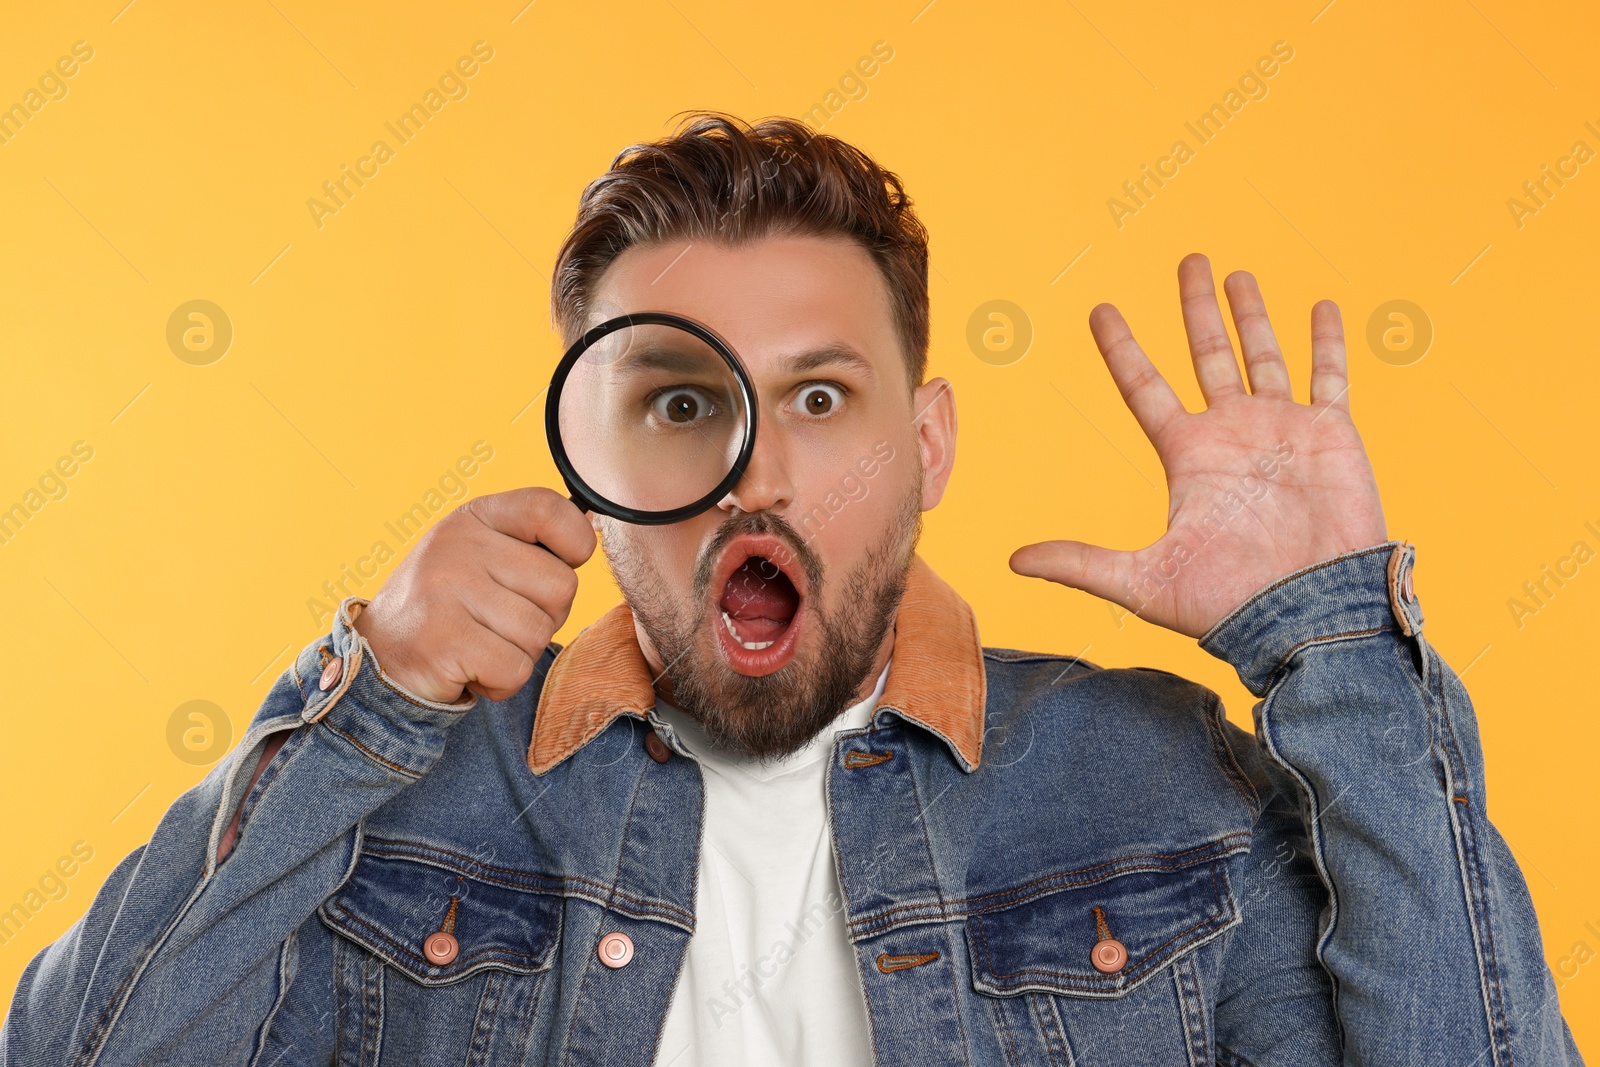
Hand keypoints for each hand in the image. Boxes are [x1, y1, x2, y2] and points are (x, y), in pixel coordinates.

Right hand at [352, 488, 594, 702]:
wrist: (377, 659)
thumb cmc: (447, 608)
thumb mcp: (479, 556)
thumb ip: (528, 543)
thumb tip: (593, 531)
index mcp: (474, 518)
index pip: (549, 508)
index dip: (574, 543)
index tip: (558, 564)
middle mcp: (458, 546)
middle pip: (562, 586)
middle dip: (545, 617)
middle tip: (500, 623)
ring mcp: (447, 591)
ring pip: (540, 633)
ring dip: (519, 653)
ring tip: (480, 644)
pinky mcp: (444, 640)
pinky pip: (516, 669)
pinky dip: (501, 682)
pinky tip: (470, 669)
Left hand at [1010, 253, 1386, 638]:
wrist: (1308, 615)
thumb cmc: (1229, 604)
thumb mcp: (1143, 582)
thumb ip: (1081, 563)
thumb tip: (1012, 561)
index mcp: (1186, 454)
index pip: (1144, 386)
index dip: (1122, 348)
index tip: (1099, 310)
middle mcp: (1230, 433)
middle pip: (1207, 353)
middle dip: (1197, 307)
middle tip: (1189, 260)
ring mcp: (1281, 429)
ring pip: (1263, 355)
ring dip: (1252, 314)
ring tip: (1238, 274)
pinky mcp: (1331, 435)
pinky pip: (1330, 377)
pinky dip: (1327, 343)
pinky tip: (1322, 306)